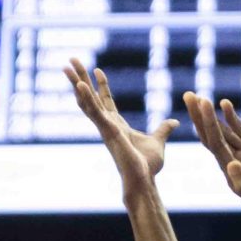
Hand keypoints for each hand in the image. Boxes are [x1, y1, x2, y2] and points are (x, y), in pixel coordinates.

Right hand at [64, 58, 177, 194]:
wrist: (144, 180)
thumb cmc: (148, 166)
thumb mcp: (158, 141)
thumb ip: (164, 130)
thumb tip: (174, 122)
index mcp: (117, 125)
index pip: (106, 101)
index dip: (101, 85)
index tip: (98, 69)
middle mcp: (107, 124)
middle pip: (91, 96)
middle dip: (80, 78)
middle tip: (71, 60)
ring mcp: (105, 127)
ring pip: (87, 101)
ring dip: (76, 82)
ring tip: (66, 66)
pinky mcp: (107, 131)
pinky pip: (94, 112)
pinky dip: (86, 98)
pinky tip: (79, 85)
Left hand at [183, 92, 240, 229]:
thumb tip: (230, 165)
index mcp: (233, 174)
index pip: (215, 144)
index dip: (207, 124)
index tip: (201, 104)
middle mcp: (236, 162)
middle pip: (213, 135)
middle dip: (200, 116)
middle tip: (188, 95)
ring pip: (225, 131)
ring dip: (211, 115)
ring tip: (199, 97)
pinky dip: (232, 118)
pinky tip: (224, 104)